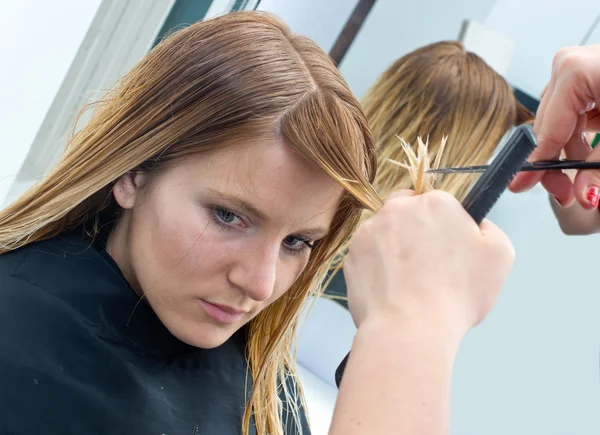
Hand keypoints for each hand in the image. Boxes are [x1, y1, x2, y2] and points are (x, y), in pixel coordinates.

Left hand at [343, 190, 513, 336]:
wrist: (409, 328)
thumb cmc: (457, 294)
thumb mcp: (499, 256)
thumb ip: (489, 228)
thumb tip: (477, 225)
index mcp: (434, 203)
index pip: (439, 203)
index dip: (445, 227)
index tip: (447, 249)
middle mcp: (397, 208)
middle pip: (407, 211)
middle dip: (415, 230)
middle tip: (427, 265)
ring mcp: (369, 231)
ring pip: (384, 233)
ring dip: (394, 248)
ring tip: (408, 282)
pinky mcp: (351, 254)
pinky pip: (367, 256)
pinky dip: (377, 268)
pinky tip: (391, 289)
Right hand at [510, 45, 599, 208]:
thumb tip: (586, 197)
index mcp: (575, 73)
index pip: (548, 130)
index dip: (537, 164)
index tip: (520, 186)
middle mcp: (566, 66)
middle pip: (547, 128)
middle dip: (555, 163)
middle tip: (566, 192)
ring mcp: (571, 69)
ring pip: (555, 124)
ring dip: (567, 153)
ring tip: (584, 174)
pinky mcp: (579, 77)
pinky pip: (567, 115)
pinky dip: (576, 137)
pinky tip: (587, 151)